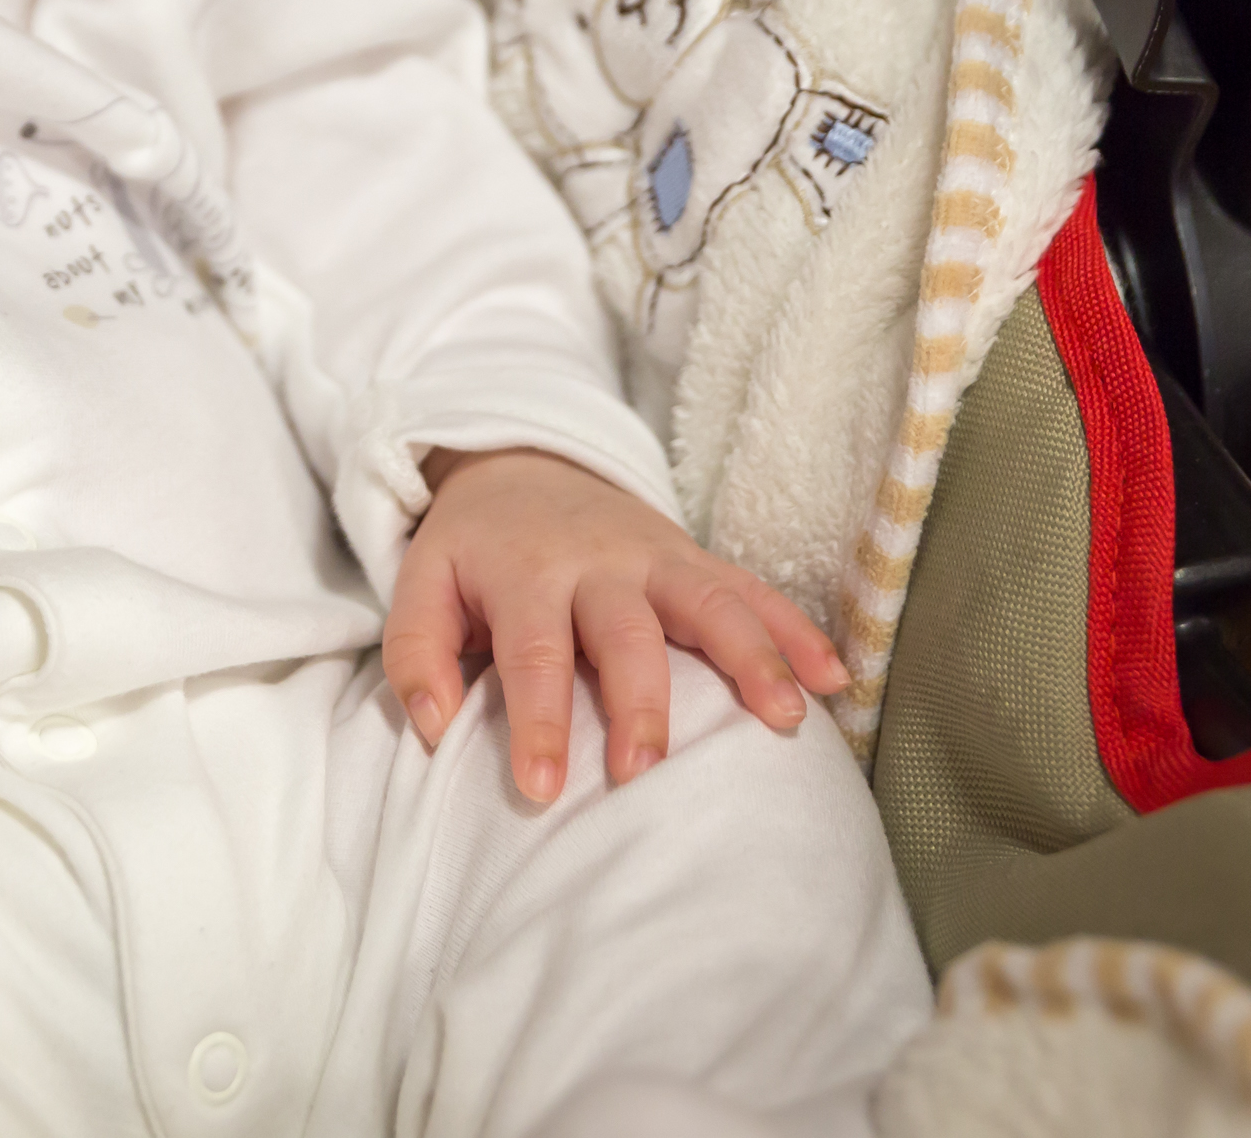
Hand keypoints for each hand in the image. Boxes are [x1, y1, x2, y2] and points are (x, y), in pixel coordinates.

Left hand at [381, 448, 846, 802]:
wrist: (520, 461)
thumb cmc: (473, 550)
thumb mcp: (422, 584)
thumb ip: (417, 654)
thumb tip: (433, 728)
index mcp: (524, 574)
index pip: (533, 655)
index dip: (537, 722)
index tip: (543, 789)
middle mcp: (597, 562)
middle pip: (626, 634)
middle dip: (639, 703)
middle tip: (644, 770)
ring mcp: (656, 556)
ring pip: (710, 602)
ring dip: (750, 658)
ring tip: (784, 719)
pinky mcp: (694, 557)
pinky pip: (753, 589)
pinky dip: (796, 629)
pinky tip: (833, 678)